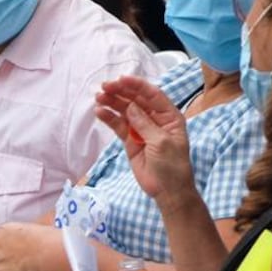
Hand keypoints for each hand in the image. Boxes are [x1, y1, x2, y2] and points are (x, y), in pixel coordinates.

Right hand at [95, 75, 195, 199]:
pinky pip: (119, 125)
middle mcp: (155, 119)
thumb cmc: (172, 166)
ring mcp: (141, 129)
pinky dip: (109, 118)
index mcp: (169, 116)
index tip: (121, 79)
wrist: (168, 191)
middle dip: (121, 92)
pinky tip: (100, 112)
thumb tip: (130, 106)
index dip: (137, 86)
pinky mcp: (131, 140)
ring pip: (125, 111)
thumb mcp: (161, 142)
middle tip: (104, 87)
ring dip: (112, 103)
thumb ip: (144, 123)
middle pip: (136, 100)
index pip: (152, 95)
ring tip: (98, 97)